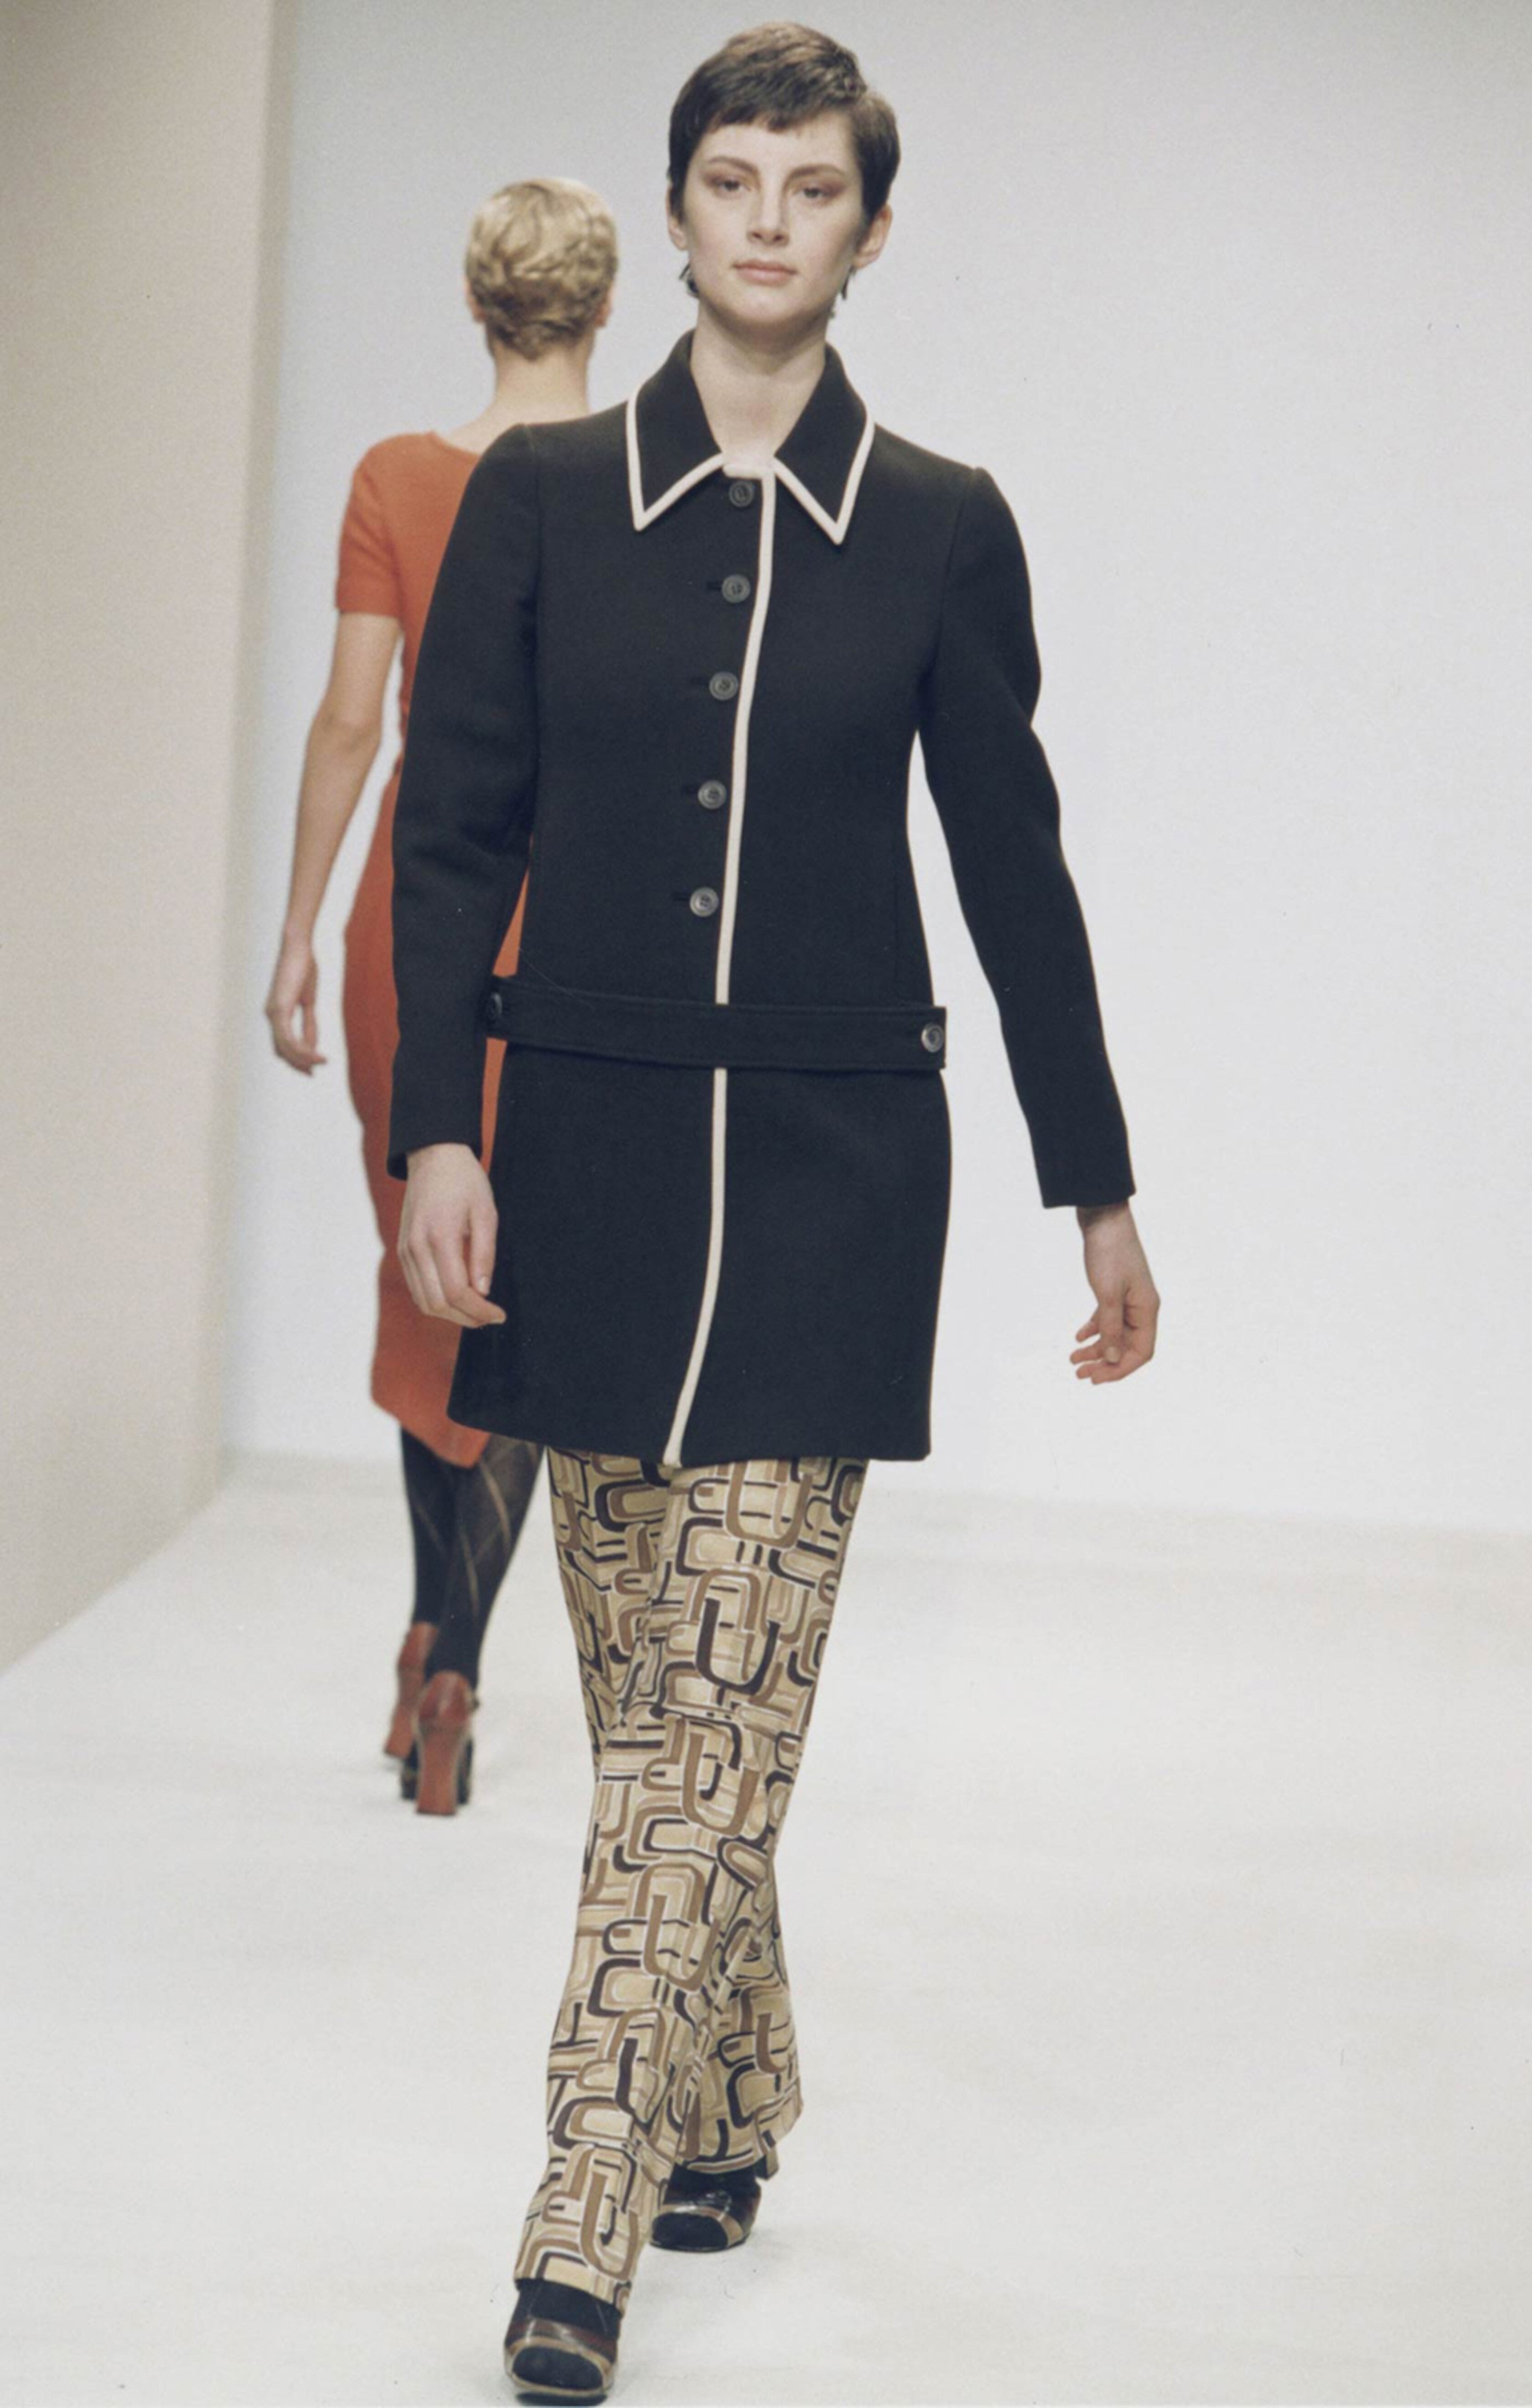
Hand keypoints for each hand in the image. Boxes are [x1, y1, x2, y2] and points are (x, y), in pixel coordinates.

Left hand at [265, 932, 325, 1071]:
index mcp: (276, 1013)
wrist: (297, 946)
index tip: (312, 1068)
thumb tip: (311, 1046)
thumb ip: (309, 1024)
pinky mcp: (280, 1009)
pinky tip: (317, 1053)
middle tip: (313, 1073)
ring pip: (285, 1048)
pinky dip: (303, 1049)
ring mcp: (273, 1012)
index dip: (295, 1059)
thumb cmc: (303, 968)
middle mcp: (271, 1015)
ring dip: (304, 1059)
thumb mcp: (309, 1001)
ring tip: (322, 1063)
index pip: (282, 1045)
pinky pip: (289, 1038)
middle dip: (298, 1064)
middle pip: (282, 1050)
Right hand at [398, 1144, 505, 1327]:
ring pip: (424, 1301)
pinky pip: (417, 1289)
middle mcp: (416, 1248)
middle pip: (437, 1304)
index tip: (499, 1315)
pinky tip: (459, 1297)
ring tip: (477, 1310)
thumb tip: (483, 1291)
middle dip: (466, 1318)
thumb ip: (484, 1254)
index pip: (456, 1292)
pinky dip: (437, 1301)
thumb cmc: (465, 1182)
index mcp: (439, 1236)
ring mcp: (405, 1251)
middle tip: (490, 1317)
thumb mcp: (486, 1213)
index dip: (479, 1311)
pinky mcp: (403, 1251)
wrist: (433, 1158)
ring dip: (451, 1314)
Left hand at [1070, 1201, 1158, 1383]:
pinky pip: (1108, 1318)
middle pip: (1127, 1346)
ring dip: (1096, 1349)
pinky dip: (1094, 1329)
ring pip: (1115, 1334)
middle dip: (1105, 1363)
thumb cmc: (1109, 1253)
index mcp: (1147, 1310)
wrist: (1103, 1218)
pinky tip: (1078, 1337)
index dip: (1121, 1369)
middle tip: (1080, 1374)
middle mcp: (1141, 1307)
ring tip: (1073, 1359)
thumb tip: (1114, 1359)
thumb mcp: (1107, 1294)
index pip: (1141, 1352)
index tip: (1096, 1379)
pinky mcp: (1116, 1289)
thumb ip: (1110, 1329)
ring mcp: (1129, 1298)